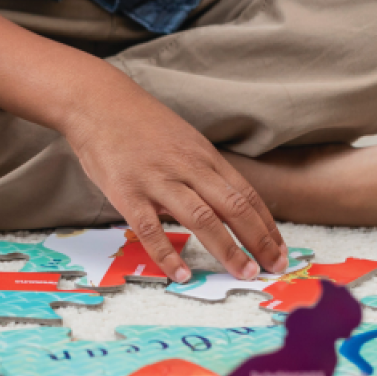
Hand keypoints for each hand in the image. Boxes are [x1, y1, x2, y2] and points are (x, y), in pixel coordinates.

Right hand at [61, 67, 287, 281]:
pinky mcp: (127, 191)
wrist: (96, 100)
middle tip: (274, 268)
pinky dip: (167, 254)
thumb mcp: (181, 139)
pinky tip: (182, 274)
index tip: (279, 250)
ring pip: (202, 218)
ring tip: (244, 273)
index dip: (266, 225)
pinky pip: (150, 228)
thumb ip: (200, 169)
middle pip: (233, 206)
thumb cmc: (138, 123)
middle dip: (258, 240)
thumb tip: (220, 203)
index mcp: (203, 155)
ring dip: (227, 249)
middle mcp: (187, 167)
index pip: (246, 194)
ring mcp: (157, 179)